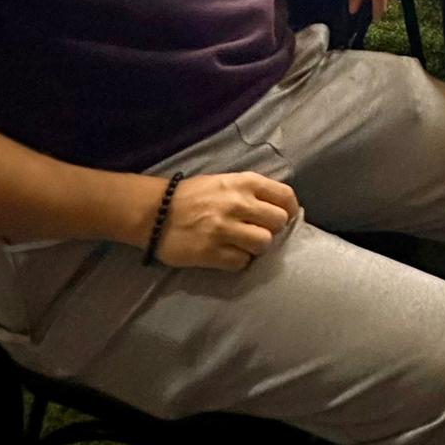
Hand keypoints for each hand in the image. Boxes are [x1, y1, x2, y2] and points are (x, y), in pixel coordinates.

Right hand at [156, 172, 297, 271]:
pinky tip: (228, 254)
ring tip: (243, 244)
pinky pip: (241, 262)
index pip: (285, 196)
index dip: (290, 209)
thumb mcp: (225, 182)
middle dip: (273, 229)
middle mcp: (237, 203)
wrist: (154, 212)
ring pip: (263, 244)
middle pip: (279, 222)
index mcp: (243, 182)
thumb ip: (252, 191)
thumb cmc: (193, 195)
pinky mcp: (211, 253)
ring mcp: (224, 229)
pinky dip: (238, 261)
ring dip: (256, 247)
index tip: (286, 216)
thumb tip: (280, 206)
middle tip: (259, 231)